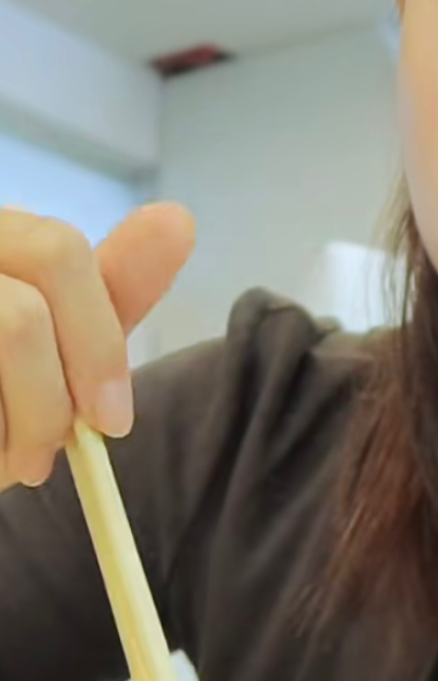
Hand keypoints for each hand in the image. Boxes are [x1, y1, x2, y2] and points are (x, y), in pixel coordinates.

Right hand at [0, 203, 194, 492]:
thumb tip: (178, 219)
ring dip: (22, 424)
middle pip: (26, 303)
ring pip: (9, 332)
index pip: (60, 251)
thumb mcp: (52, 353)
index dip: (98, 342)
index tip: (113, 421)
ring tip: (12, 461)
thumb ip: (106, 296)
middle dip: (57, 398)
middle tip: (57, 455)